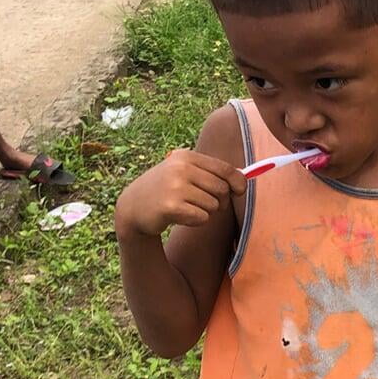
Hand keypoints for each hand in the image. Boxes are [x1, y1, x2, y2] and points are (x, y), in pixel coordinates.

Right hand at [115, 149, 243, 237]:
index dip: (238, 182)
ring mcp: (175, 187)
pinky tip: (180, 216)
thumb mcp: (184, 173)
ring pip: (214, 206)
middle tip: (203, 203)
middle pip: (222, 190)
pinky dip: (196, 221)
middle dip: (219, 201)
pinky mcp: (171, 206)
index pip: (225, 169)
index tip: (239, 191)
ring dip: (205, 212)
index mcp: (186, 157)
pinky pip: (202, 218)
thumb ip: (211, 173)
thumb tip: (244, 179)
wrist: (133, 207)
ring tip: (186, 207)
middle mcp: (180, 168)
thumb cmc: (166, 190)